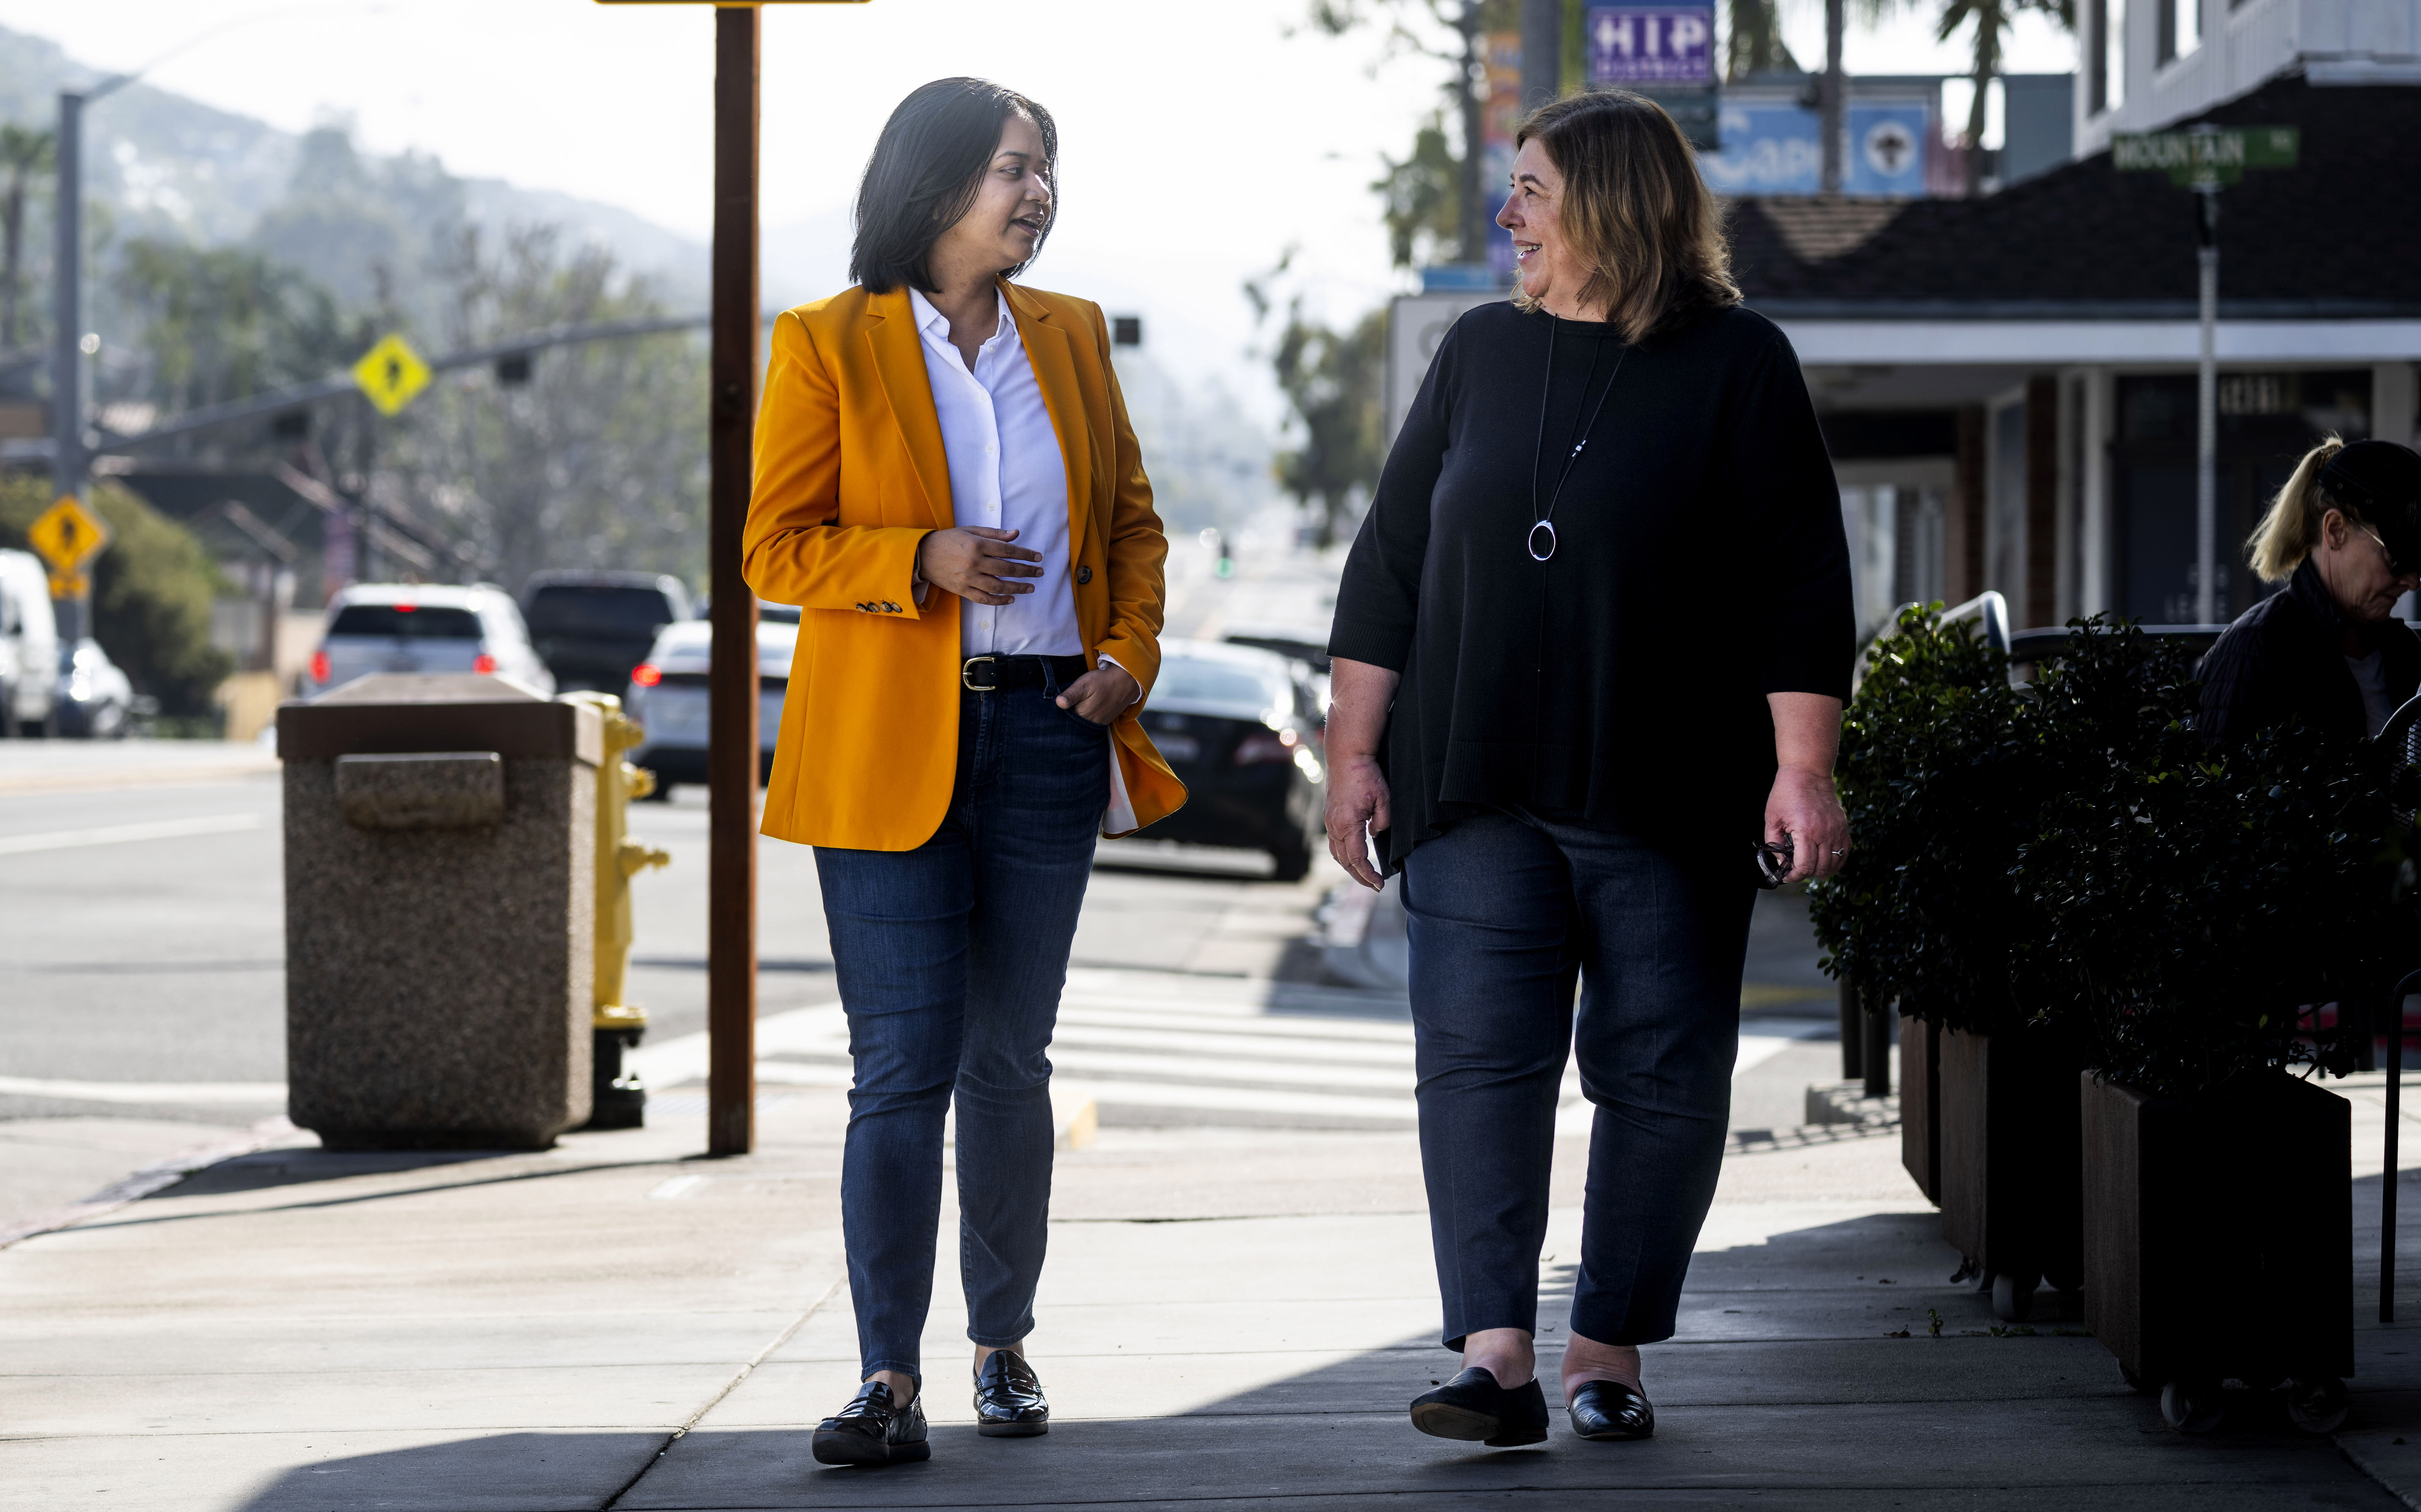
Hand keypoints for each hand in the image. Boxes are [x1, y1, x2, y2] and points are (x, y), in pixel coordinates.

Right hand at [918, 526, 1041, 606]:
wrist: (922, 555)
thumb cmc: (948, 540)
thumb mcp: (970, 530)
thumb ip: (994, 534)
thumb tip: (1016, 534)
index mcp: (977, 545)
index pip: (1008, 551)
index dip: (1026, 554)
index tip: (1038, 557)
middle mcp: (974, 562)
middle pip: (1007, 569)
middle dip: (1026, 571)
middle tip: (1039, 572)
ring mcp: (968, 578)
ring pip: (998, 586)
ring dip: (1017, 588)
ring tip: (1030, 587)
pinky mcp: (962, 590)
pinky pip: (983, 598)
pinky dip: (998, 600)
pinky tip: (1010, 599)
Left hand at [1056, 663, 1138, 724]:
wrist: (1126, 681)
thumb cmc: (1102, 682)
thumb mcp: (1083, 685)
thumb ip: (1071, 695)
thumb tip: (1058, 703)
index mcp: (1082, 717)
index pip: (1064, 720)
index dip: (1057, 714)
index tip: (1053, 707)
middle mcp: (1090, 724)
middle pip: (1073, 723)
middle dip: (1067, 716)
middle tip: (1065, 704)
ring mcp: (1098, 723)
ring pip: (1082, 723)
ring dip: (1077, 717)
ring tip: (1075, 706)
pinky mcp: (1104, 721)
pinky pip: (1091, 722)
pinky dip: (1086, 717)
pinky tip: (1085, 708)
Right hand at [1324, 754, 1392, 891]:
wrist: (1346, 756)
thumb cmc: (1366, 775)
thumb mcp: (1383, 798)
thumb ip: (1383, 821)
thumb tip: (1375, 834)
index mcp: (1347, 824)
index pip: (1356, 859)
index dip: (1368, 874)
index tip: (1380, 884)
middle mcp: (1334, 826)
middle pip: (1344, 861)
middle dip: (1359, 876)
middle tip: (1375, 886)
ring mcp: (1329, 821)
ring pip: (1336, 853)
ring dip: (1350, 867)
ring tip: (1364, 875)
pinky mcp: (1329, 816)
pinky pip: (1334, 843)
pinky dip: (1343, 854)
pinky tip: (1352, 856)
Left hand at [1765, 764, 1847, 883]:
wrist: (1808, 773)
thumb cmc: (1787, 793)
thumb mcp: (1772, 818)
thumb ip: (1773, 843)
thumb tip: (1781, 862)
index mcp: (1806, 831)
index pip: (1805, 866)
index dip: (1794, 876)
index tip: (1787, 875)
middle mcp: (1825, 833)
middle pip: (1820, 868)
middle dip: (1806, 874)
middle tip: (1795, 870)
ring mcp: (1837, 830)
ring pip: (1834, 864)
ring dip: (1821, 870)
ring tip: (1809, 867)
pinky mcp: (1843, 827)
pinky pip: (1844, 852)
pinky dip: (1835, 861)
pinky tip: (1824, 861)